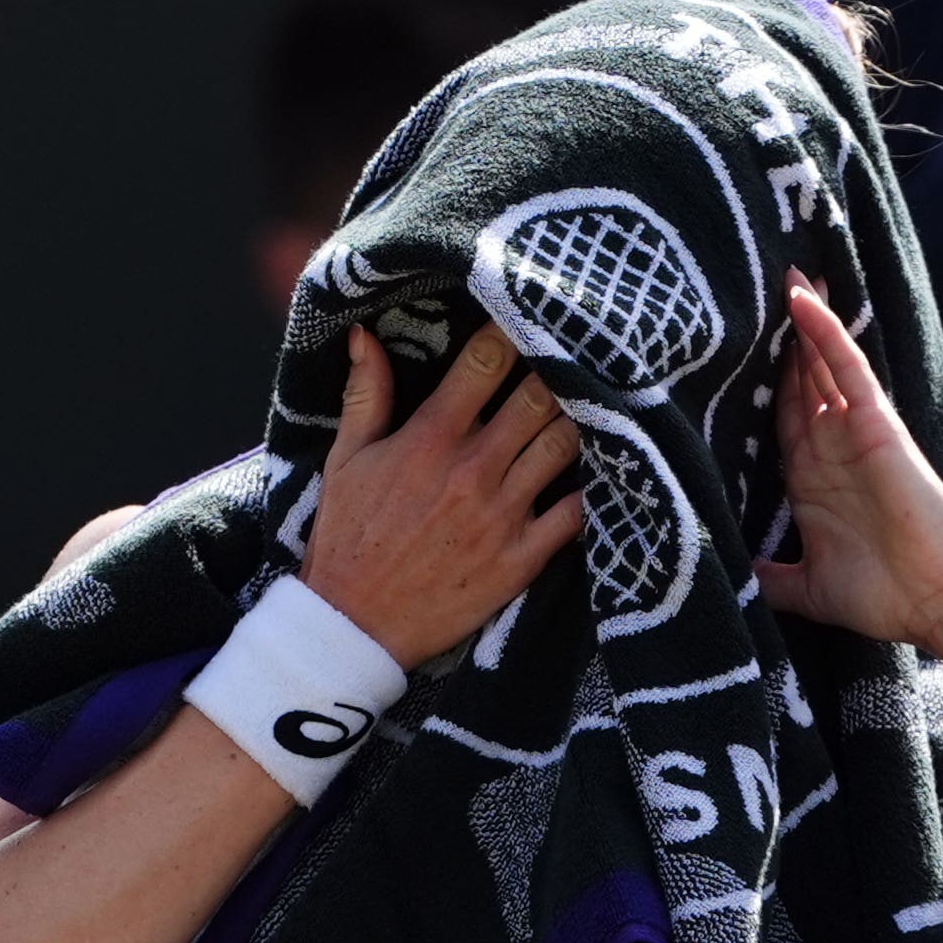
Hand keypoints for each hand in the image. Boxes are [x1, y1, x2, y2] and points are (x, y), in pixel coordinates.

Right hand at [303, 319, 588, 665]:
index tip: (524, 318)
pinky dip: (589, 488)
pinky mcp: (521, 559)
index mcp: (429, 439)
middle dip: (554, 372)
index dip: (511, 331)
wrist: (355, 625)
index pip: (485, 363)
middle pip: (538, 398)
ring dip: (576, 421)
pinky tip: (596, 471)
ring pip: (563, 445)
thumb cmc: (349, 538)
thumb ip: (365, 394)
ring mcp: (501, 516)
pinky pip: (575, 513)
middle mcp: (472, 471)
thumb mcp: (346, 460)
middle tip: (566, 361)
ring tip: (584, 407)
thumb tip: (365, 335)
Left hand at [756, 275, 942, 657]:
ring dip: (804, 319)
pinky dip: (825, 333)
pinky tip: (802, 300)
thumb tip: (735, 581)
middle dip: (780, 343)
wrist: (935, 601)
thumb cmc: (884, 596)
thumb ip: (771, 579)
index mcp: (813, 482)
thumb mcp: (806, 589)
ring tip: (783, 273)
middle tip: (755, 293)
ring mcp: (853, 432)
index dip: (762, 388)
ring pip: (823, 362)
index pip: (782, 420)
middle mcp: (831, 449)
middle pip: (800, 381)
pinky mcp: (875, 424)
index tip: (732, 357)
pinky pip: (847, 368)